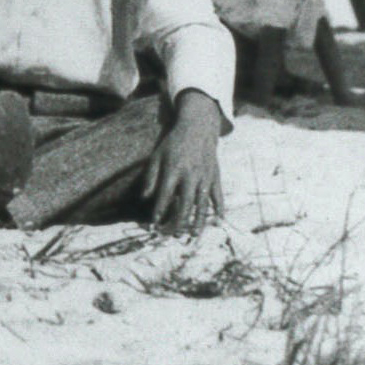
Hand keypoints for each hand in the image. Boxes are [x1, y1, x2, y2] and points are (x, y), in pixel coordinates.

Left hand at [141, 90, 223, 236]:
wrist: (197, 128)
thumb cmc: (173, 144)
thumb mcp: (157, 156)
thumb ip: (150, 177)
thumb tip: (144, 198)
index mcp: (174, 170)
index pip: (165, 195)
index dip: (159, 211)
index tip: (153, 225)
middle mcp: (190, 175)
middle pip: (185, 204)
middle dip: (179, 222)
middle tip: (172, 236)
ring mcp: (205, 177)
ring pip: (203, 204)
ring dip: (198, 221)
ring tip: (193, 235)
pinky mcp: (215, 176)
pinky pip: (218, 195)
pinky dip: (219, 208)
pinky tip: (218, 221)